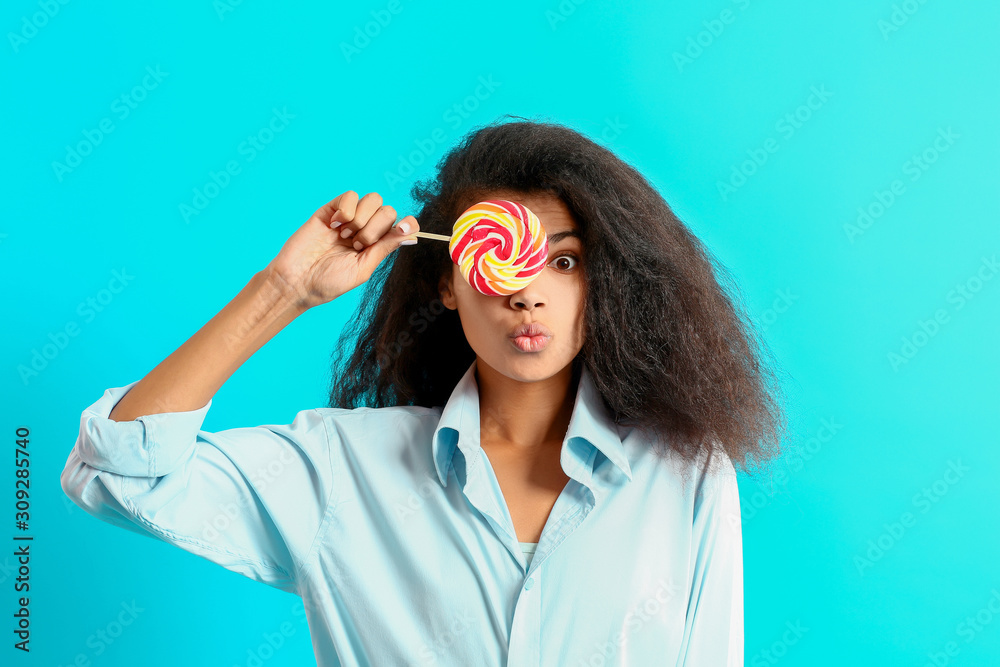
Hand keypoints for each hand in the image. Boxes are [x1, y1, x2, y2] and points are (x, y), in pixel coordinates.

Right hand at [265, 190, 419, 309]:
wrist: (296, 281)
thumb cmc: (328, 282)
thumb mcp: (362, 268)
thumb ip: (384, 248)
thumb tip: (412, 234)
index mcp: (377, 245)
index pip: (401, 225)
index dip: (407, 223)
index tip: (403, 228)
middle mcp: (366, 229)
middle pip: (387, 210)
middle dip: (375, 228)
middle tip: (356, 245)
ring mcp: (349, 218)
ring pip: (372, 199)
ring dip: (360, 219)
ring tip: (344, 236)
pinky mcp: (331, 209)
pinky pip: (350, 196)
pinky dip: (346, 210)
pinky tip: (334, 226)